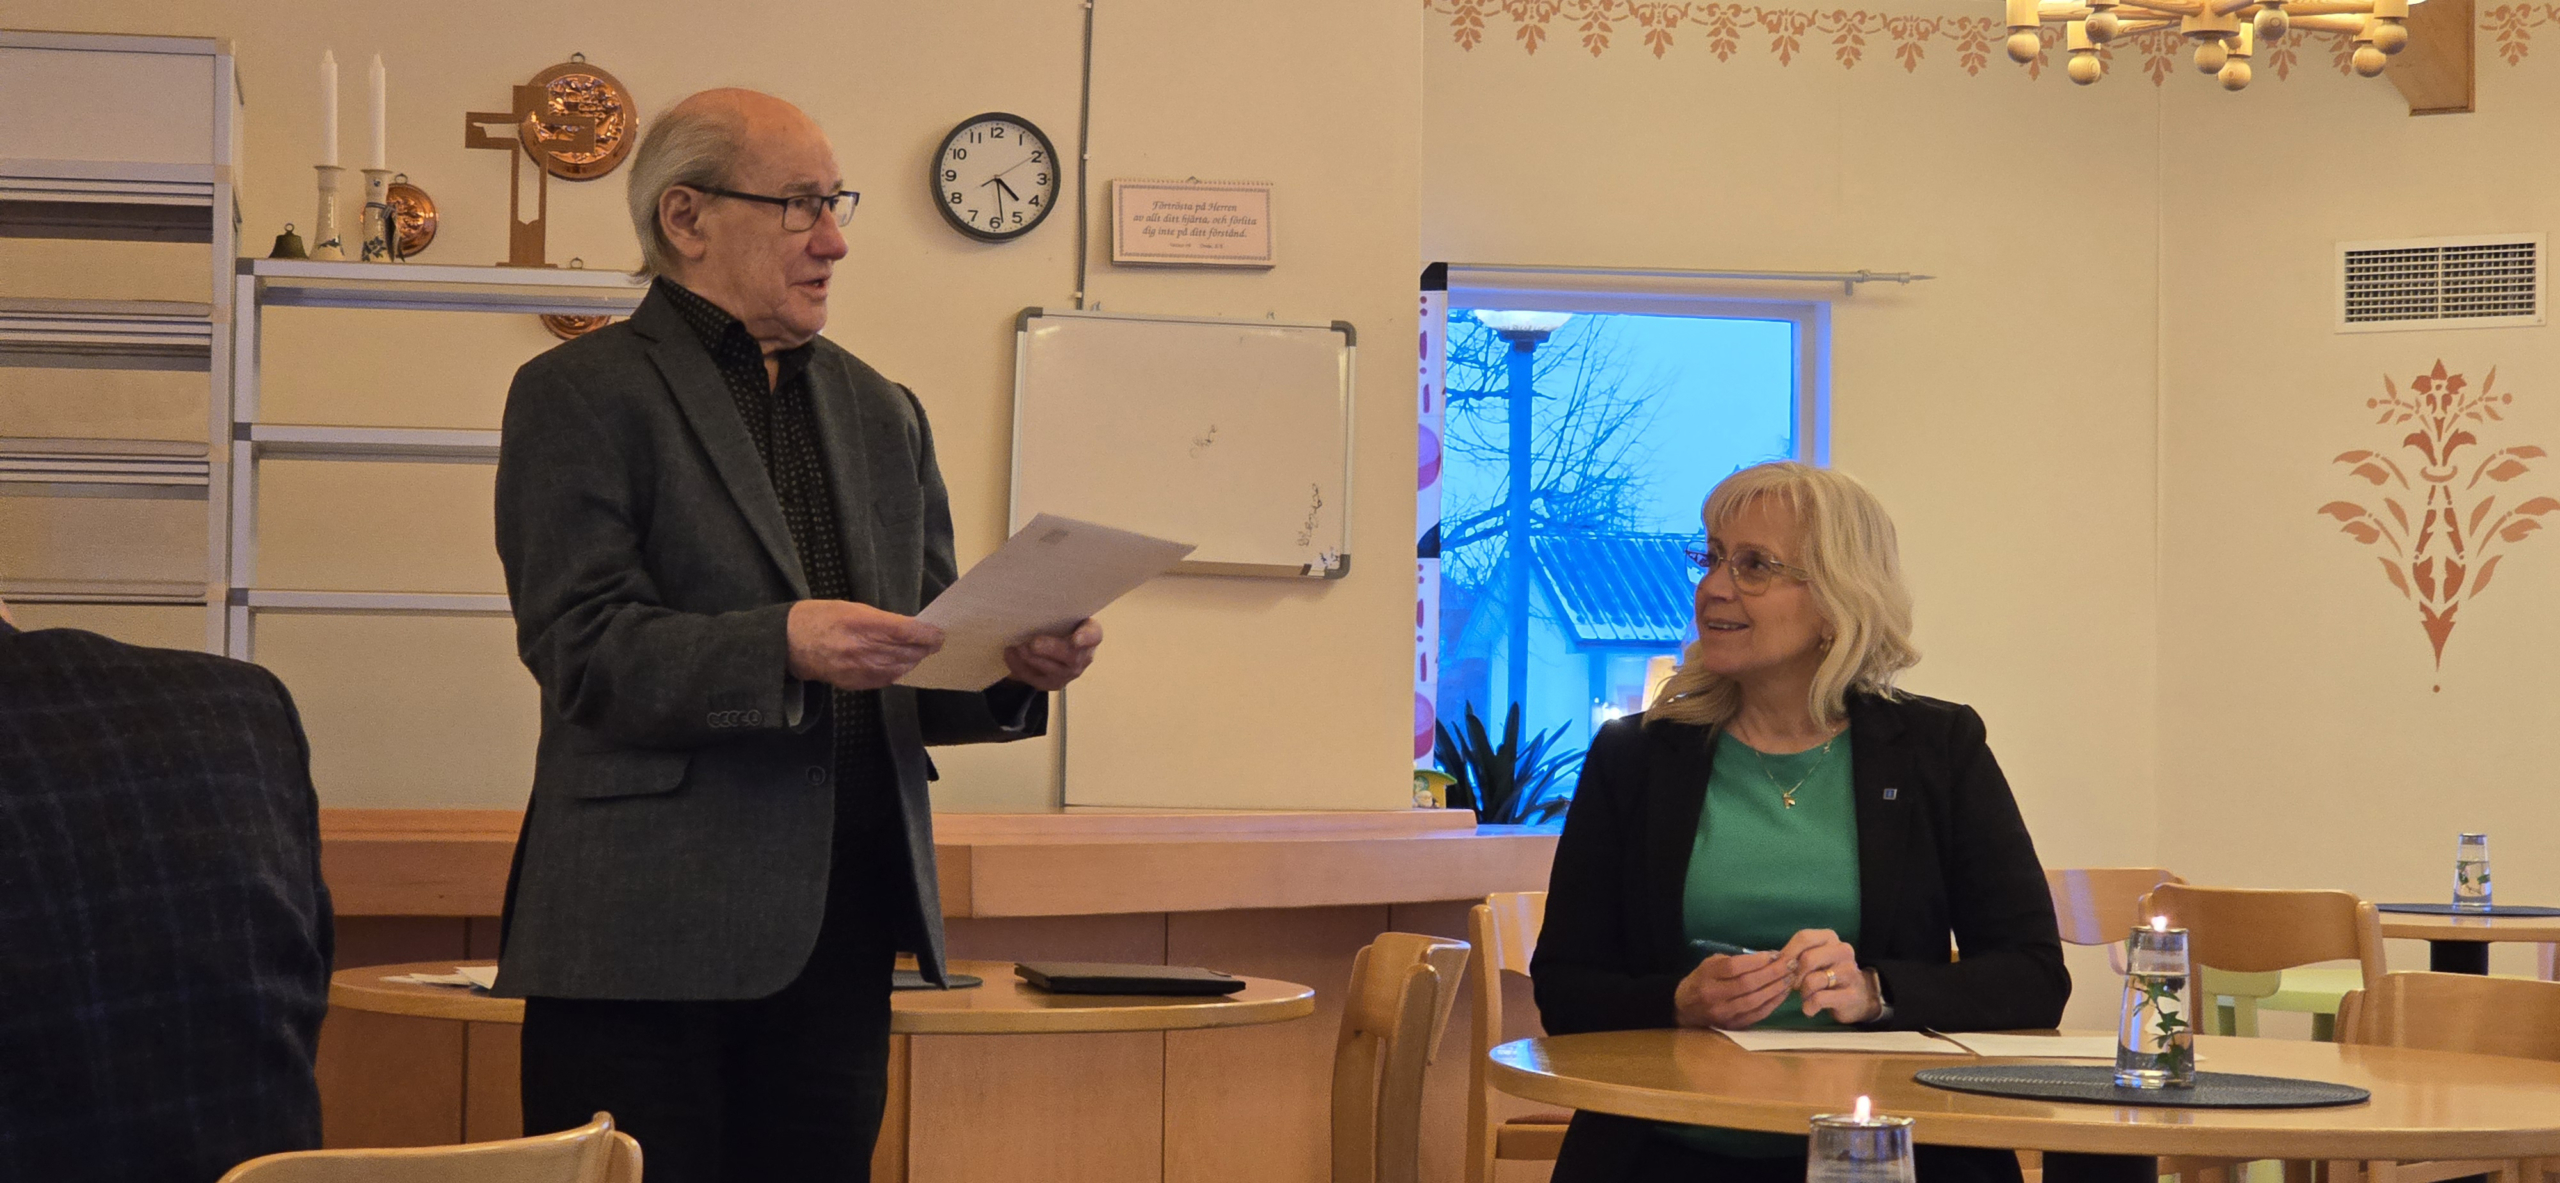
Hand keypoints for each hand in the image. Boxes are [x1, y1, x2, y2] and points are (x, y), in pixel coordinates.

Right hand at [787, 600, 944, 690]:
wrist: (788, 643)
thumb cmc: (819, 618)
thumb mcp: (851, 608)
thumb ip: (880, 619)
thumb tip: (907, 628)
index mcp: (861, 624)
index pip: (905, 631)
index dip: (926, 634)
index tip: (939, 633)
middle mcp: (862, 648)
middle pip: (906, 652)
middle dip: (925, 648)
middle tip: (936, 643)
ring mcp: (858, 669)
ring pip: (899, 668)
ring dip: (913, 661)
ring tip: (921, 653)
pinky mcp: (853, 683)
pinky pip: (884, 680)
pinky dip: (897, 672)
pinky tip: (901, 665)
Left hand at [1002, 619, 1101, 691]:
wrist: (1046, 642)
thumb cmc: (1055, 620)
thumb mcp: (1058, 612)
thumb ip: (1053, 609)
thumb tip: (1034, 603)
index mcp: (1090, 633)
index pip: (1094, 635)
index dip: (1086, 637)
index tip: (1076, 639)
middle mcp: (1083, 656)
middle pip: (1071, 656)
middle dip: (1050, 649)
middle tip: (1032, 644)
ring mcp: (1068, 673)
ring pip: (1052, 670)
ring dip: (1031, 658)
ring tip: (1017, 646)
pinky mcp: (1052, 684)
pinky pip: (1036, 679)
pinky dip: (1020, 666)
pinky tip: (1010, 654)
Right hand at [1673, 948, 1796, 1029]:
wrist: (1685, 1008)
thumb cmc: (1702, 980)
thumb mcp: (1711, 963)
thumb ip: (1734, 960)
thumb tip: (1767, 958)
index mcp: (1707, 975)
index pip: (1734, 967)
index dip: (1757, 961)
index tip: (1774, 954)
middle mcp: (1714, 995)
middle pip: (1747, 984)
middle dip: (1772, 973)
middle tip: (1790, 964)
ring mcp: (1724, 1013)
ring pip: (1755, 1001)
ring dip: (1776, 989)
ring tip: (1791, 978)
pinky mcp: (1733, 1025)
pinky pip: (1757, 1014)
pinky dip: (1773, 1003)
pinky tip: (1783, 993)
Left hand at [1775, 928, 1883, 1024]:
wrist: (1859, 995)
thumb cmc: (1827, 973)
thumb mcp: (1813, 958)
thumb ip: (1795, 955)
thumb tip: (1774, 960)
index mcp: (1830, 938)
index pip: (1803, 937)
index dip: (1787, 953)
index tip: (1779, 968)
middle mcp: (1842, 951)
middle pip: (1807, 959)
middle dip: (1794, 976)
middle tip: (1793, 985)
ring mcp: (1849, 972)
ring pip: (1813, 981)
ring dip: (1802, 992)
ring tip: (1805, 996)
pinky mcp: (1851, 994)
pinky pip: (1820, 999)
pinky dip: (1809, 1006)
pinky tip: (1810, 1008)